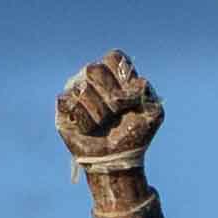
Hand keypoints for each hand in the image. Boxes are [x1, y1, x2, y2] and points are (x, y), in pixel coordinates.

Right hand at [58, 51, 163, 172]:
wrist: (118, 160)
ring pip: (82, 89)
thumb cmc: (135, 136)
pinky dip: (85, 121)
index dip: (121, 79)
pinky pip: (71, 104)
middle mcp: (94, 78)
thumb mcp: (153, 113)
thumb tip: (125, 85)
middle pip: (94, 69)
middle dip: (110, 97)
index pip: (113, 57)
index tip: (129, 100)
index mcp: (115, 74)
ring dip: (99, 114)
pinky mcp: (64, 107)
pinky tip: (89, 129)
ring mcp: (77, 90)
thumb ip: (145, 90)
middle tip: (116, 114)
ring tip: (103, 124)